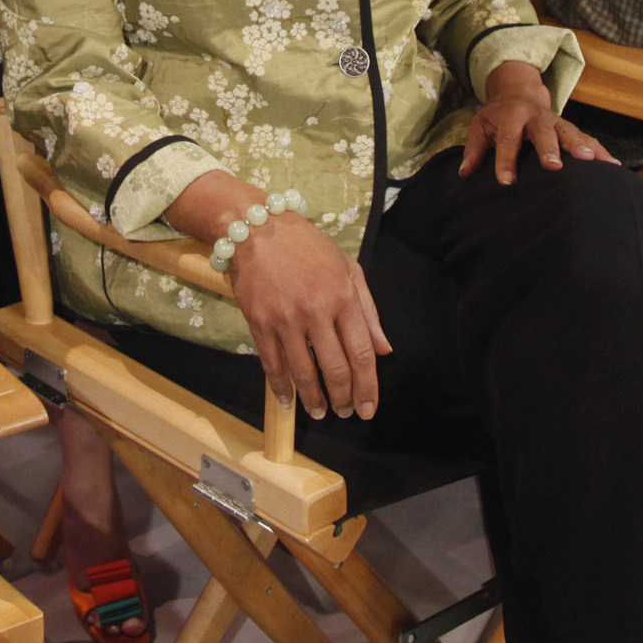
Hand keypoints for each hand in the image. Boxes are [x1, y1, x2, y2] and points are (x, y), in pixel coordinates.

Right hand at [229, 212, 391, 421]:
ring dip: (314, 399)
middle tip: (346, 413)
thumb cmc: (308, 247)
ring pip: (304, 371)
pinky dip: (281, 386)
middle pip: (335, 368)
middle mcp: (316, 310)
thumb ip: (369, 311)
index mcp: (343, 297)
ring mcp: (285, 318)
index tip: (369, 408)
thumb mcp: (348, 268)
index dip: (368, 386)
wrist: (258, 228)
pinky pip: (272, 363)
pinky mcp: (259, 321)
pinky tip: (288, 400)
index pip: (361, 353)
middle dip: (344, 398)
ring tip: (320, 413)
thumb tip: (385, 350)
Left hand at [459, 59, 619, 179]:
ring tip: (591, 161)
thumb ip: (474, 149)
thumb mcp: (480, 126)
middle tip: (554, 167)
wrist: (519, 92)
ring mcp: (556, 121)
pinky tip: (613, 167)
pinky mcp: (570, 128)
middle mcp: (536, 117)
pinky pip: (588, 139)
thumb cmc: (497, 116)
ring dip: (581, 146)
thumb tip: (465, 174)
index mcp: (511, 116)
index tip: (506, 182)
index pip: (508, 139)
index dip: (506, 160)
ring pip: (570, 133)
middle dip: (549, 149)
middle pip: (543, 133)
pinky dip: (601, 151)